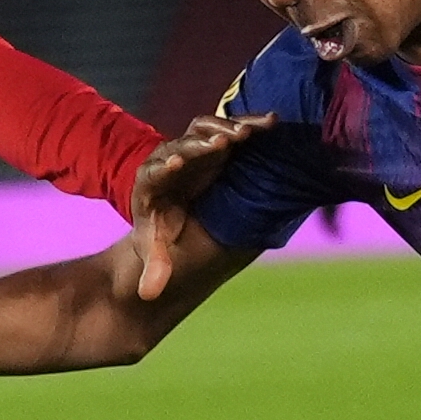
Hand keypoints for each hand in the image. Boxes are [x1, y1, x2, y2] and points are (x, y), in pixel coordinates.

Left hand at [129, 112, 267, 300]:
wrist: (167, 200)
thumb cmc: (160, 225)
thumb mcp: (155, 246)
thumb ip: (155, 267)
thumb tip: (148, 296)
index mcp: (151, 182)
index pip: (154, 171)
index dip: (163, 167)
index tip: (174, 164)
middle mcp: (171, 157)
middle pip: (182, 145)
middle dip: (201, 143)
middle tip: (223, 141)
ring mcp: (192, 146)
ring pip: (205, 129)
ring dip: (226, 128)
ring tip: (248, 133)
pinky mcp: (213, 140)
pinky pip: (230, 126)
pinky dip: (249, 123)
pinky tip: (271, 123)